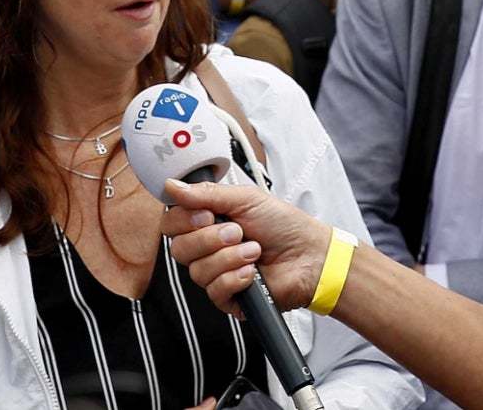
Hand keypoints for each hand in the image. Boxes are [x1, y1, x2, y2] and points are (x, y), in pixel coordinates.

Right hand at [161, 178, 331, 314]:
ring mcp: (217, 274)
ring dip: (230, 258)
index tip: (207, 215)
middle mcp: (208, 249)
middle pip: (179, 250)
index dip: (183, 220)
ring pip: (197, 272)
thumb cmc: (283, 224)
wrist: (309, 254)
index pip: (172, 224)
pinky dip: (236, 278)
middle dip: (210, 239)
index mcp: (208, 223)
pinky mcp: (228, 298)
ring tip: (254, 250)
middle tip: (237, 232)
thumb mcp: (246, 199)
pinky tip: (253, 272)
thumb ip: (207, 194)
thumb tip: (172, 185)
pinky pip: (214, 291)